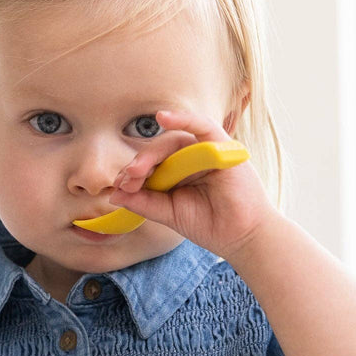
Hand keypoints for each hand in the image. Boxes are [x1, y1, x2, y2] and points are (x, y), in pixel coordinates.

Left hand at [109, 109, 274, 257]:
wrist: (241, 238)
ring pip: (174, 139)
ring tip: (137, 170)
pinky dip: (184, 119)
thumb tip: (114, 194)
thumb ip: (143, 202)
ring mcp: (208, 151)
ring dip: (152, 153)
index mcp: (179, 171)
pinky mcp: (223, 147)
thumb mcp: (168, 213)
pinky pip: (202, 125)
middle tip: (127, 180)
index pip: (152, 162)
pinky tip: (163, 117)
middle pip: (160, 149)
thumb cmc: (210, 224)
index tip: (119, 187)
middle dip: (140, 163)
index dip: (134, 171)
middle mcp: (192, 157)